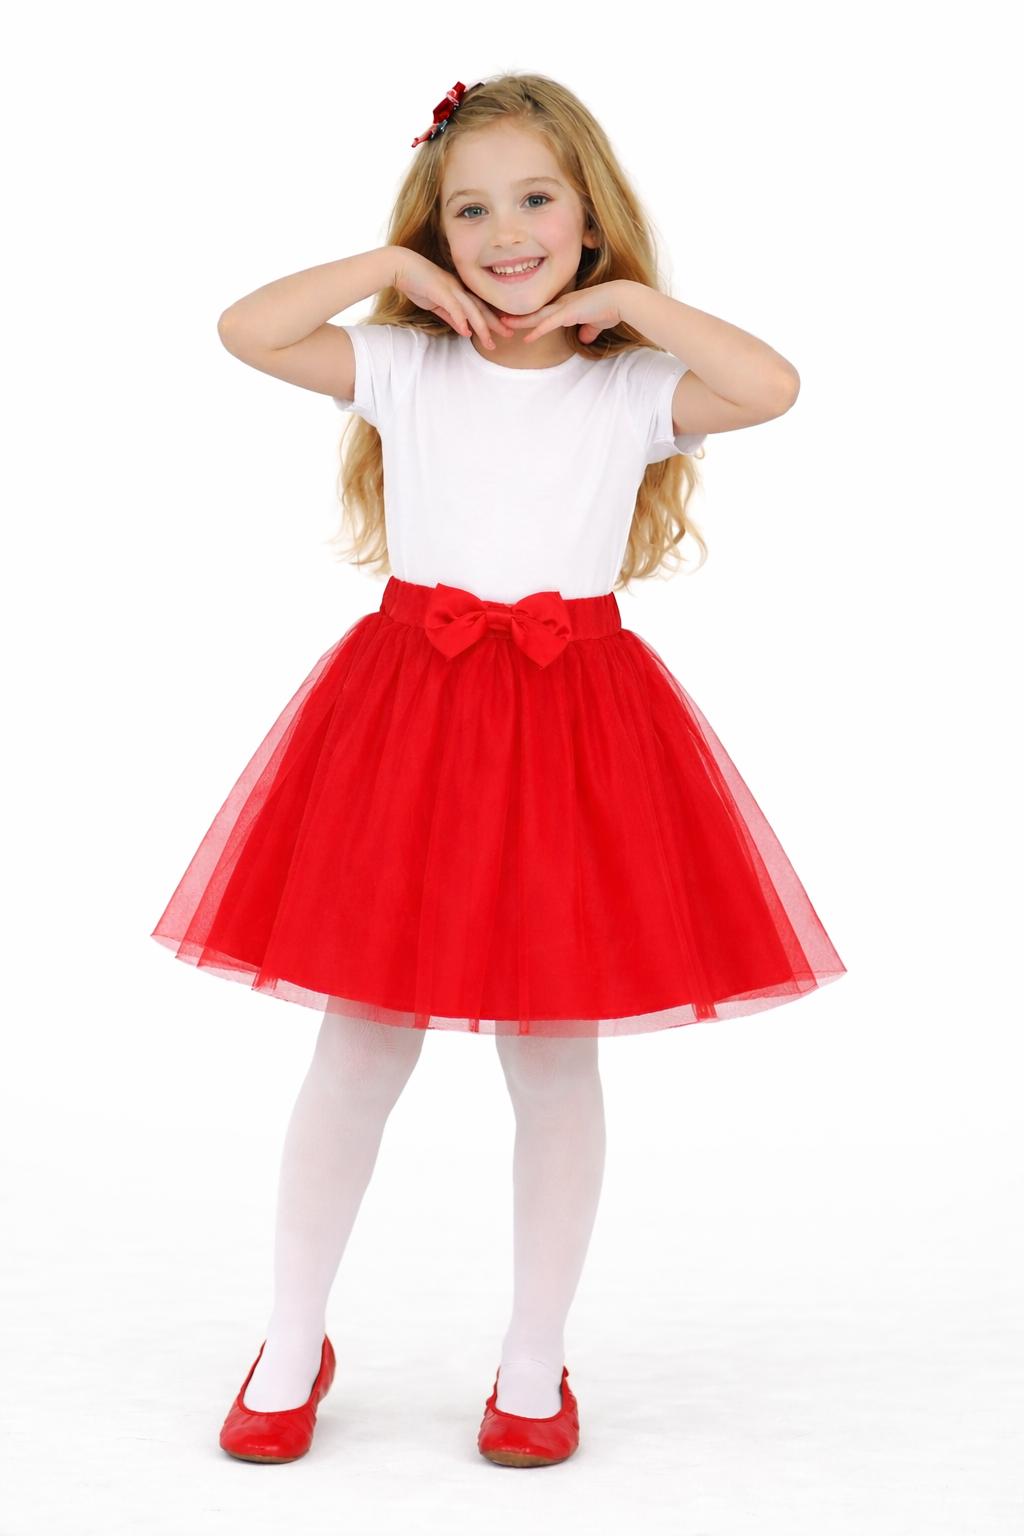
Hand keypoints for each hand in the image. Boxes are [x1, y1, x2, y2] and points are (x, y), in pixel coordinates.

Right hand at [392, 249, 514, 348]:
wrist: (400, 266)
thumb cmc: (417, 283)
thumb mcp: (437, 304)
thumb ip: (451, 316)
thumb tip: (464, 330)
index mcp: (459, 291)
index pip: (480, 307)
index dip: (492, 319)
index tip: (504, 330)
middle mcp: (458, 289)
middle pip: (481, 308)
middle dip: (496, 323)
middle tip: (510, 335)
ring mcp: (450, 288)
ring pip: (471, 309)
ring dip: (482, 327)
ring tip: (489, 343)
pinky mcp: (439, 290)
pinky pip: (453, 306)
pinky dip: (461, 319)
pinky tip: (466, 332)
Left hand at [502, 280, 626, 344]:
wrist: (620, 299)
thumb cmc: (611, 309)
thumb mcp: (596, 323)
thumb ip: (588, 330)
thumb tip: (584, 338)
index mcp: (567, 305)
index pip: (543, 311)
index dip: (529, 315)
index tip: (515, 319)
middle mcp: (562, 304)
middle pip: (535, 311)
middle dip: (517, 315)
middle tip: (499, 318)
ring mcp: (565, 308)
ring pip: (537, 316)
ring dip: (520, 321)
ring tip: (503, 324)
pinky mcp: (570, 313)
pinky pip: (549, 324)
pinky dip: (537, 330)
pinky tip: (527, 338)